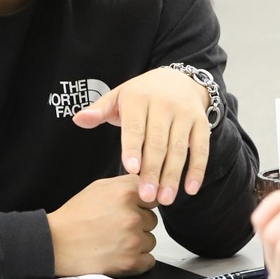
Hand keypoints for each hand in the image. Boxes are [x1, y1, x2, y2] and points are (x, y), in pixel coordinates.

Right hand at [47, 175, 158, 277]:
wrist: (56, 243)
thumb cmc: (74, 217)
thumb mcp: (98, 187)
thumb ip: (125, 184)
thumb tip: (147, 187)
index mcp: (125, 193)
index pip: (153, 197)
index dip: (142, 204)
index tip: (132, 208)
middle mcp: (132, 215)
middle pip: (152, 220)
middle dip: (138, 224)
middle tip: (116, 227)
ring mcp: (133, 240)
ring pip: (150, 240)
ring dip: (137, 242)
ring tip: (115, 241)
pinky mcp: (131, 262)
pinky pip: (149, 260)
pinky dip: (138, 260)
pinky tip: (121, 254)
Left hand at [72, 67, 211, 205]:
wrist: (179, 79)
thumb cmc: (142, 94)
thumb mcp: (118, 97)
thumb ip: (98, 111)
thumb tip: (78, 120)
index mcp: (139, 98)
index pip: (135, 126)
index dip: (133, 147)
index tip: (130, 169)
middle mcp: (164, 104)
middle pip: (158, 142)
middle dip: (153, 171)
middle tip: (147, 196)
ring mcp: (185, 114)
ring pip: (180, 148)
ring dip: (173, 175)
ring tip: (166, 199)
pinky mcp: (201, 123)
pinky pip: (201, 148)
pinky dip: (197, 170)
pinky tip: (190, 189)